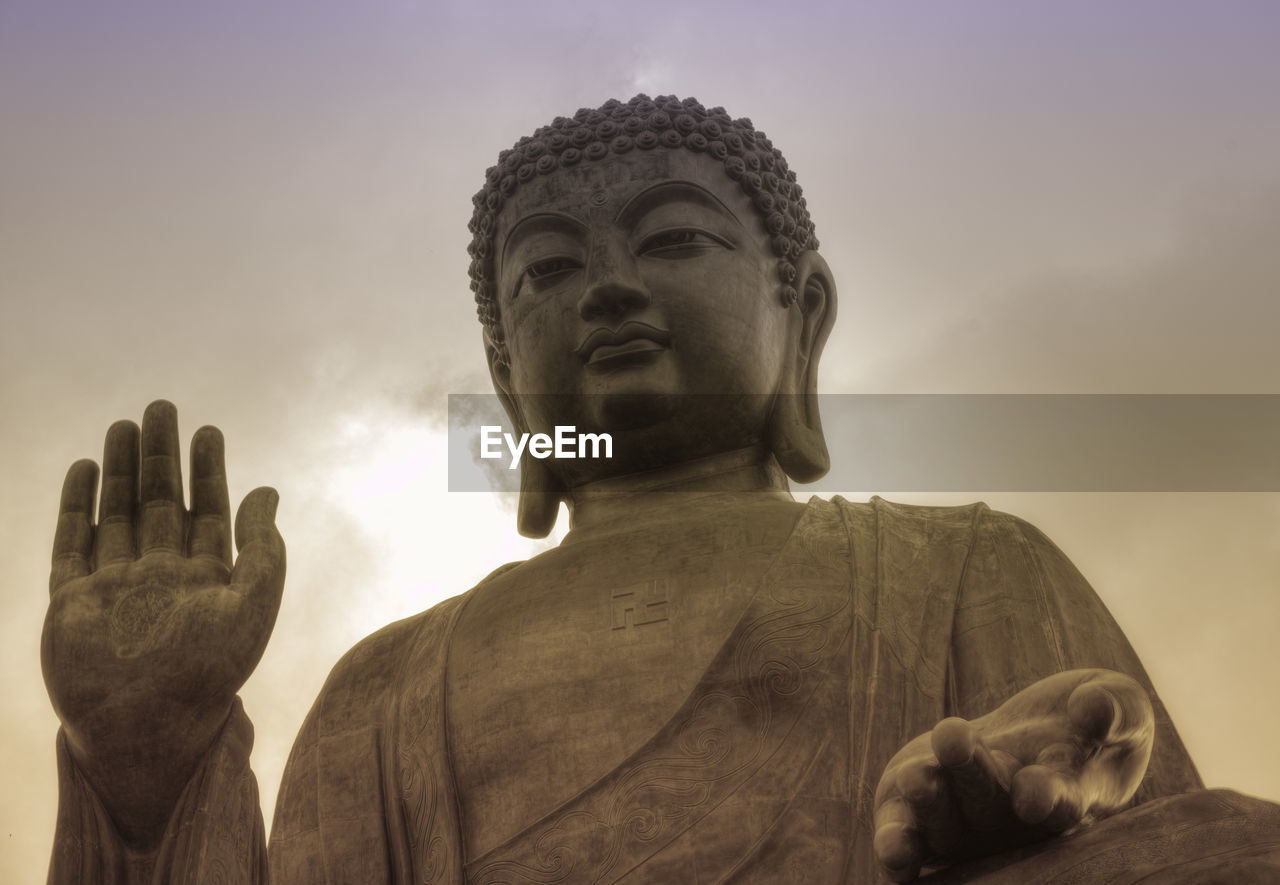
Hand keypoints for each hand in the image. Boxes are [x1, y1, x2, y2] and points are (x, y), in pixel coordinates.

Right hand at [41, 400, 284, 846]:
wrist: (148, 726)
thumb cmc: (210, 672)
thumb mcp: (253, 604)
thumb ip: (263, 548)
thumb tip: (269, 491)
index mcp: (205, 580)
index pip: (207, 511)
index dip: (209, 471)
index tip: (209, 431)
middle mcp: (159, 577)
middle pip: (160, 502)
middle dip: (161, 456)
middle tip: (163, 407)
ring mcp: (115, 587)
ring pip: (117, 513)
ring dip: (121, 470)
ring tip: (125, 425)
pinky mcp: (73, 601)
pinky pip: (73, 544)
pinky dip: (78, 505)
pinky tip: (87, 469)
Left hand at [873, 669, 1154, 881]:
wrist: (1038, 732)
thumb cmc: (1087, 722)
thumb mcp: (1121, 708)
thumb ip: (1117, 710)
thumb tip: (1096, 705)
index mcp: (1064, 796)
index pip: (1057, 802)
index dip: (1046, 798)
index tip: (1034, 794)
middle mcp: (1010, 820)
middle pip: (989, 804)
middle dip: (973, 774)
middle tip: (954, 737)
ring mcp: (961, 823)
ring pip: (943, 821)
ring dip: (928, 801)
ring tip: (916, 775)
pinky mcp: (914, 812)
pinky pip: (903, 835)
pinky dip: (897, 845)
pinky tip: (890, 851)